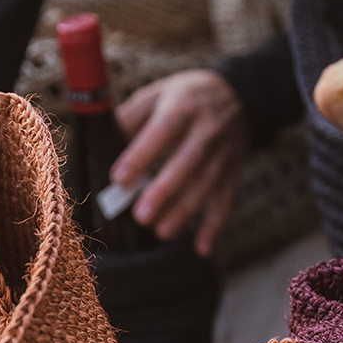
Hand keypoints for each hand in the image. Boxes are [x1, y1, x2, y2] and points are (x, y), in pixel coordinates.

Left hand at [111, 70, 248, 257]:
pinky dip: (214, 226)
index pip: (163, 131)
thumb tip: (101, 142)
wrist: (241, 94)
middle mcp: (207, 130)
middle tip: (140, 216)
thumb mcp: (159, 93)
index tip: (119, 178)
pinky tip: (200, 249)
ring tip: (161, 232)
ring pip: (206, 186)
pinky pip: (225, 201)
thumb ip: (131, 116)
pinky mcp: (233, 171)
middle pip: (187, 163)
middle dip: (164, 191)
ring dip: (184, 211)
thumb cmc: (187, 96)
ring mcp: (223, 153)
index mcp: (183, 107)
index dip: (142, 155)